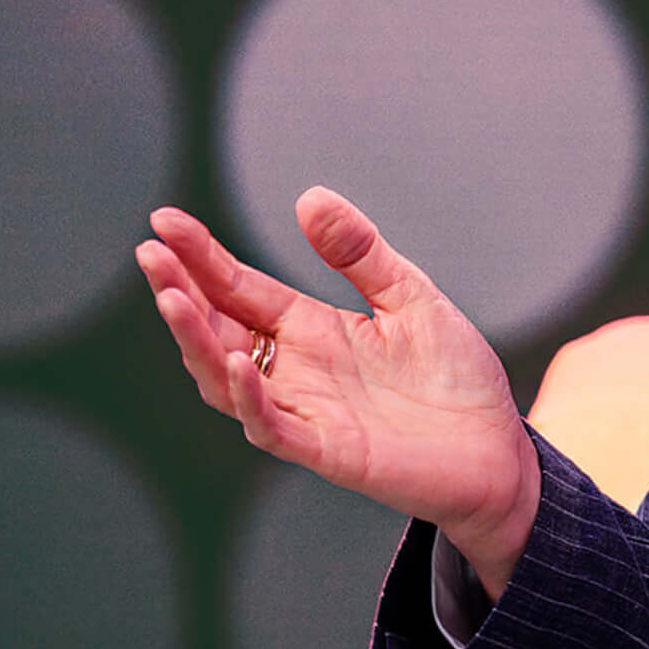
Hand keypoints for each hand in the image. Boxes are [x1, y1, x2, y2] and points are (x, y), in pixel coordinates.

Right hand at [137, 188, 538, 599]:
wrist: (498, 452)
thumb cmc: (455, 380)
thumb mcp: (410, 299)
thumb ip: (360, 254)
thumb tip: (308, 197)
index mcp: (311, 330)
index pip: (240, 288)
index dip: (201, 256)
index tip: (163, 219)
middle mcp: (296, 370)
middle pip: (217, 329)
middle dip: (180, 291)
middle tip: (151, 252)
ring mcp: (306, 412)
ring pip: (226, 379)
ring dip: (197, 341)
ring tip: (172, 297)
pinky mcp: (327, 450)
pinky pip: (272, 426)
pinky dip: (250, 396)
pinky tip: (238, 360)